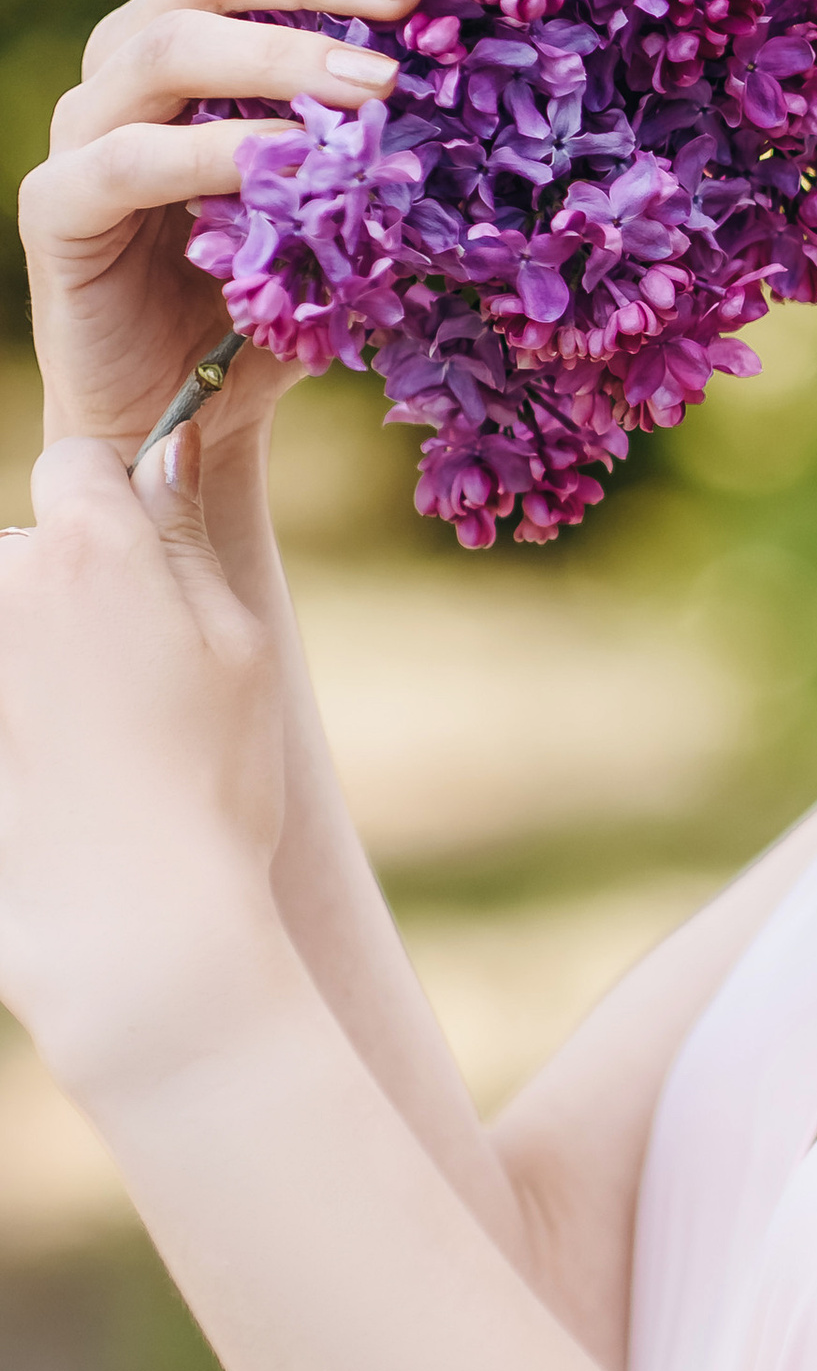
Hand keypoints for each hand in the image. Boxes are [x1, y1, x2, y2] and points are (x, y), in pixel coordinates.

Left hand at [0, 430, 288, 1103]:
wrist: (136, 924)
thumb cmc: (213, 783)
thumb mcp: (239, 645)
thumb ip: (183, 536)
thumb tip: (163, 447)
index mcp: (91, 549)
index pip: (78, 463)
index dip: (117, 501)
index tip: (151, 561)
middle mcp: (9, 587)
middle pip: (31, 547)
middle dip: (74, 588)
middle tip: (141, 678)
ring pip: (7, 620)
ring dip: (38, 655)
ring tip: (98, 743)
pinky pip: (9, 688)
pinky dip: (27, 716)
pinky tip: (59, 779)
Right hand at [17, 0, 423, 460]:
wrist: (194, 417)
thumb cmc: (301, 288)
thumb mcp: (378, 184)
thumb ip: (413, 111)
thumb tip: (535, 51)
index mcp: (221, 20)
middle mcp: (147, 45)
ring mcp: (95, 115)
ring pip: (177, 40)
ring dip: (286, 59)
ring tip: (380, 93)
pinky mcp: (63, 199)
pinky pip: (138, 155)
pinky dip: (217, 157)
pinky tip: (284, 172)